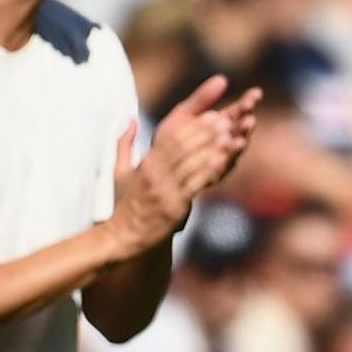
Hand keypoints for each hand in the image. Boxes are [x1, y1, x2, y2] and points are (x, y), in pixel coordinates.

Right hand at [111, 76, 261, 255]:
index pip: (171, 137)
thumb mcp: (118, 171)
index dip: (193, 126)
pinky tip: (224, 162)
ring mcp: (164, 190)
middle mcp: (155, 173)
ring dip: (213, 148)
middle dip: (206, 133)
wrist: (123, 236)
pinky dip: (209, 171)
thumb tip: (130, 118)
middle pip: (183, 146)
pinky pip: (194, 185)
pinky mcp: (173, 207)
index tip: (212, 115)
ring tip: (233, 137)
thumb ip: (124, 143)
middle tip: (227, 121)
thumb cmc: (125, 204)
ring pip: (191, 163)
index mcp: (146, 163)